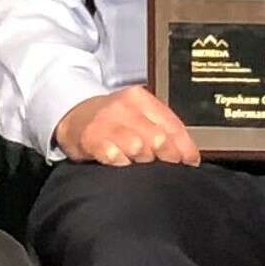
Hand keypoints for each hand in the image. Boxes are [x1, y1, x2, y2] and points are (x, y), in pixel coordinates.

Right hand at [55, 85, 199, 169]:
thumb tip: (190, 155)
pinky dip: (121, 164)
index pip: (172, 124)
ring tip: (139, 163)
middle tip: (163, 167)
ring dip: (143, 161)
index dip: (185, 147)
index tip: (190, 161)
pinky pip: (114, 157)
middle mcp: (124, 107)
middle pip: (158, 138)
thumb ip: (163, 129)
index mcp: (141, 98)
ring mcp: (106, 122)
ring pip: (138, 148)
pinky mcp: (90, 138)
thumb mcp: (137, 114)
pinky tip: (121, 163)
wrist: (74, 115)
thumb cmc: (112, 119)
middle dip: (166, 157)